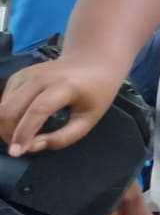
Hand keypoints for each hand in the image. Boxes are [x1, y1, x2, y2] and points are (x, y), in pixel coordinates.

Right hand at [0, 57, 123, 155]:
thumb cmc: (95, 93)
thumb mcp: (89, 118)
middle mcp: (40, 77)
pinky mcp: (17, 76)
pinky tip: (21, 122)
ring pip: (2, 106)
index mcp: (64, 86)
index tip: (16, 152)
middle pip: (11, 109)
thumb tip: (33, 147)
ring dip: (5, 127)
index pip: (38, 110)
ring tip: (21, 137)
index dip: (24, 133)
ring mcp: (26, 74)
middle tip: (20, 148)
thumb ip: (65, 137)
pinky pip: (4, 101)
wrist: (91, 62)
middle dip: (8, 134)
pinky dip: (7, 116)